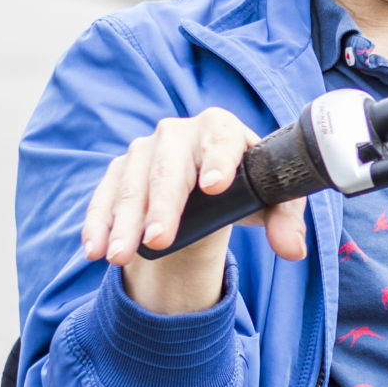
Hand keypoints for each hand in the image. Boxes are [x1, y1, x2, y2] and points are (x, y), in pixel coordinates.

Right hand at [80, 109, 307, 313]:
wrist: (211, 183)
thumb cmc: (246, 186)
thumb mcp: (271, 200)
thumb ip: (286, 220)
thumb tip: (293, 248)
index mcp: (221, 129)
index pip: (221, 141)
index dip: (219, 161)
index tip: (214, 187)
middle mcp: (179, 133)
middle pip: (169, 169)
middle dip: (162, 207)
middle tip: (157, 241)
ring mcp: (145, 150)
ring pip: (132, 186)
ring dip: (123, 222)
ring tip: (119, 257)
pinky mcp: (120, 171)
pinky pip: (105, 195)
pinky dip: (98, 223)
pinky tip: (94, 249)